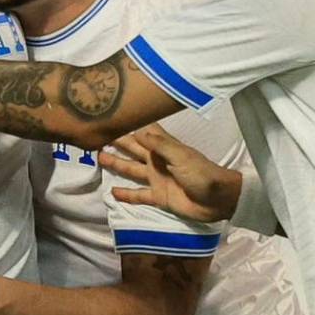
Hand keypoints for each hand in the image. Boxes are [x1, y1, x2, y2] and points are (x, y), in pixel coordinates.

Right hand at [101, 123, 240, 222]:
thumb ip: (159, 145)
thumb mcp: (180, 156)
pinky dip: (126, 194)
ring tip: (99, 158)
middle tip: (96, 136)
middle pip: (133, 148)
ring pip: (131, 169)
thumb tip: (136, 131)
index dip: (130, 123)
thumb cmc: (201, 172)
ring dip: (116, 164)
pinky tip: (112, 193)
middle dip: (117, 142)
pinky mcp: (158, 197)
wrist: (218, 199)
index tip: (112, 115)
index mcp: (163, 147)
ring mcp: (156, 179)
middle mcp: (156, 160)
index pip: (143, 131)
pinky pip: (138, 195)